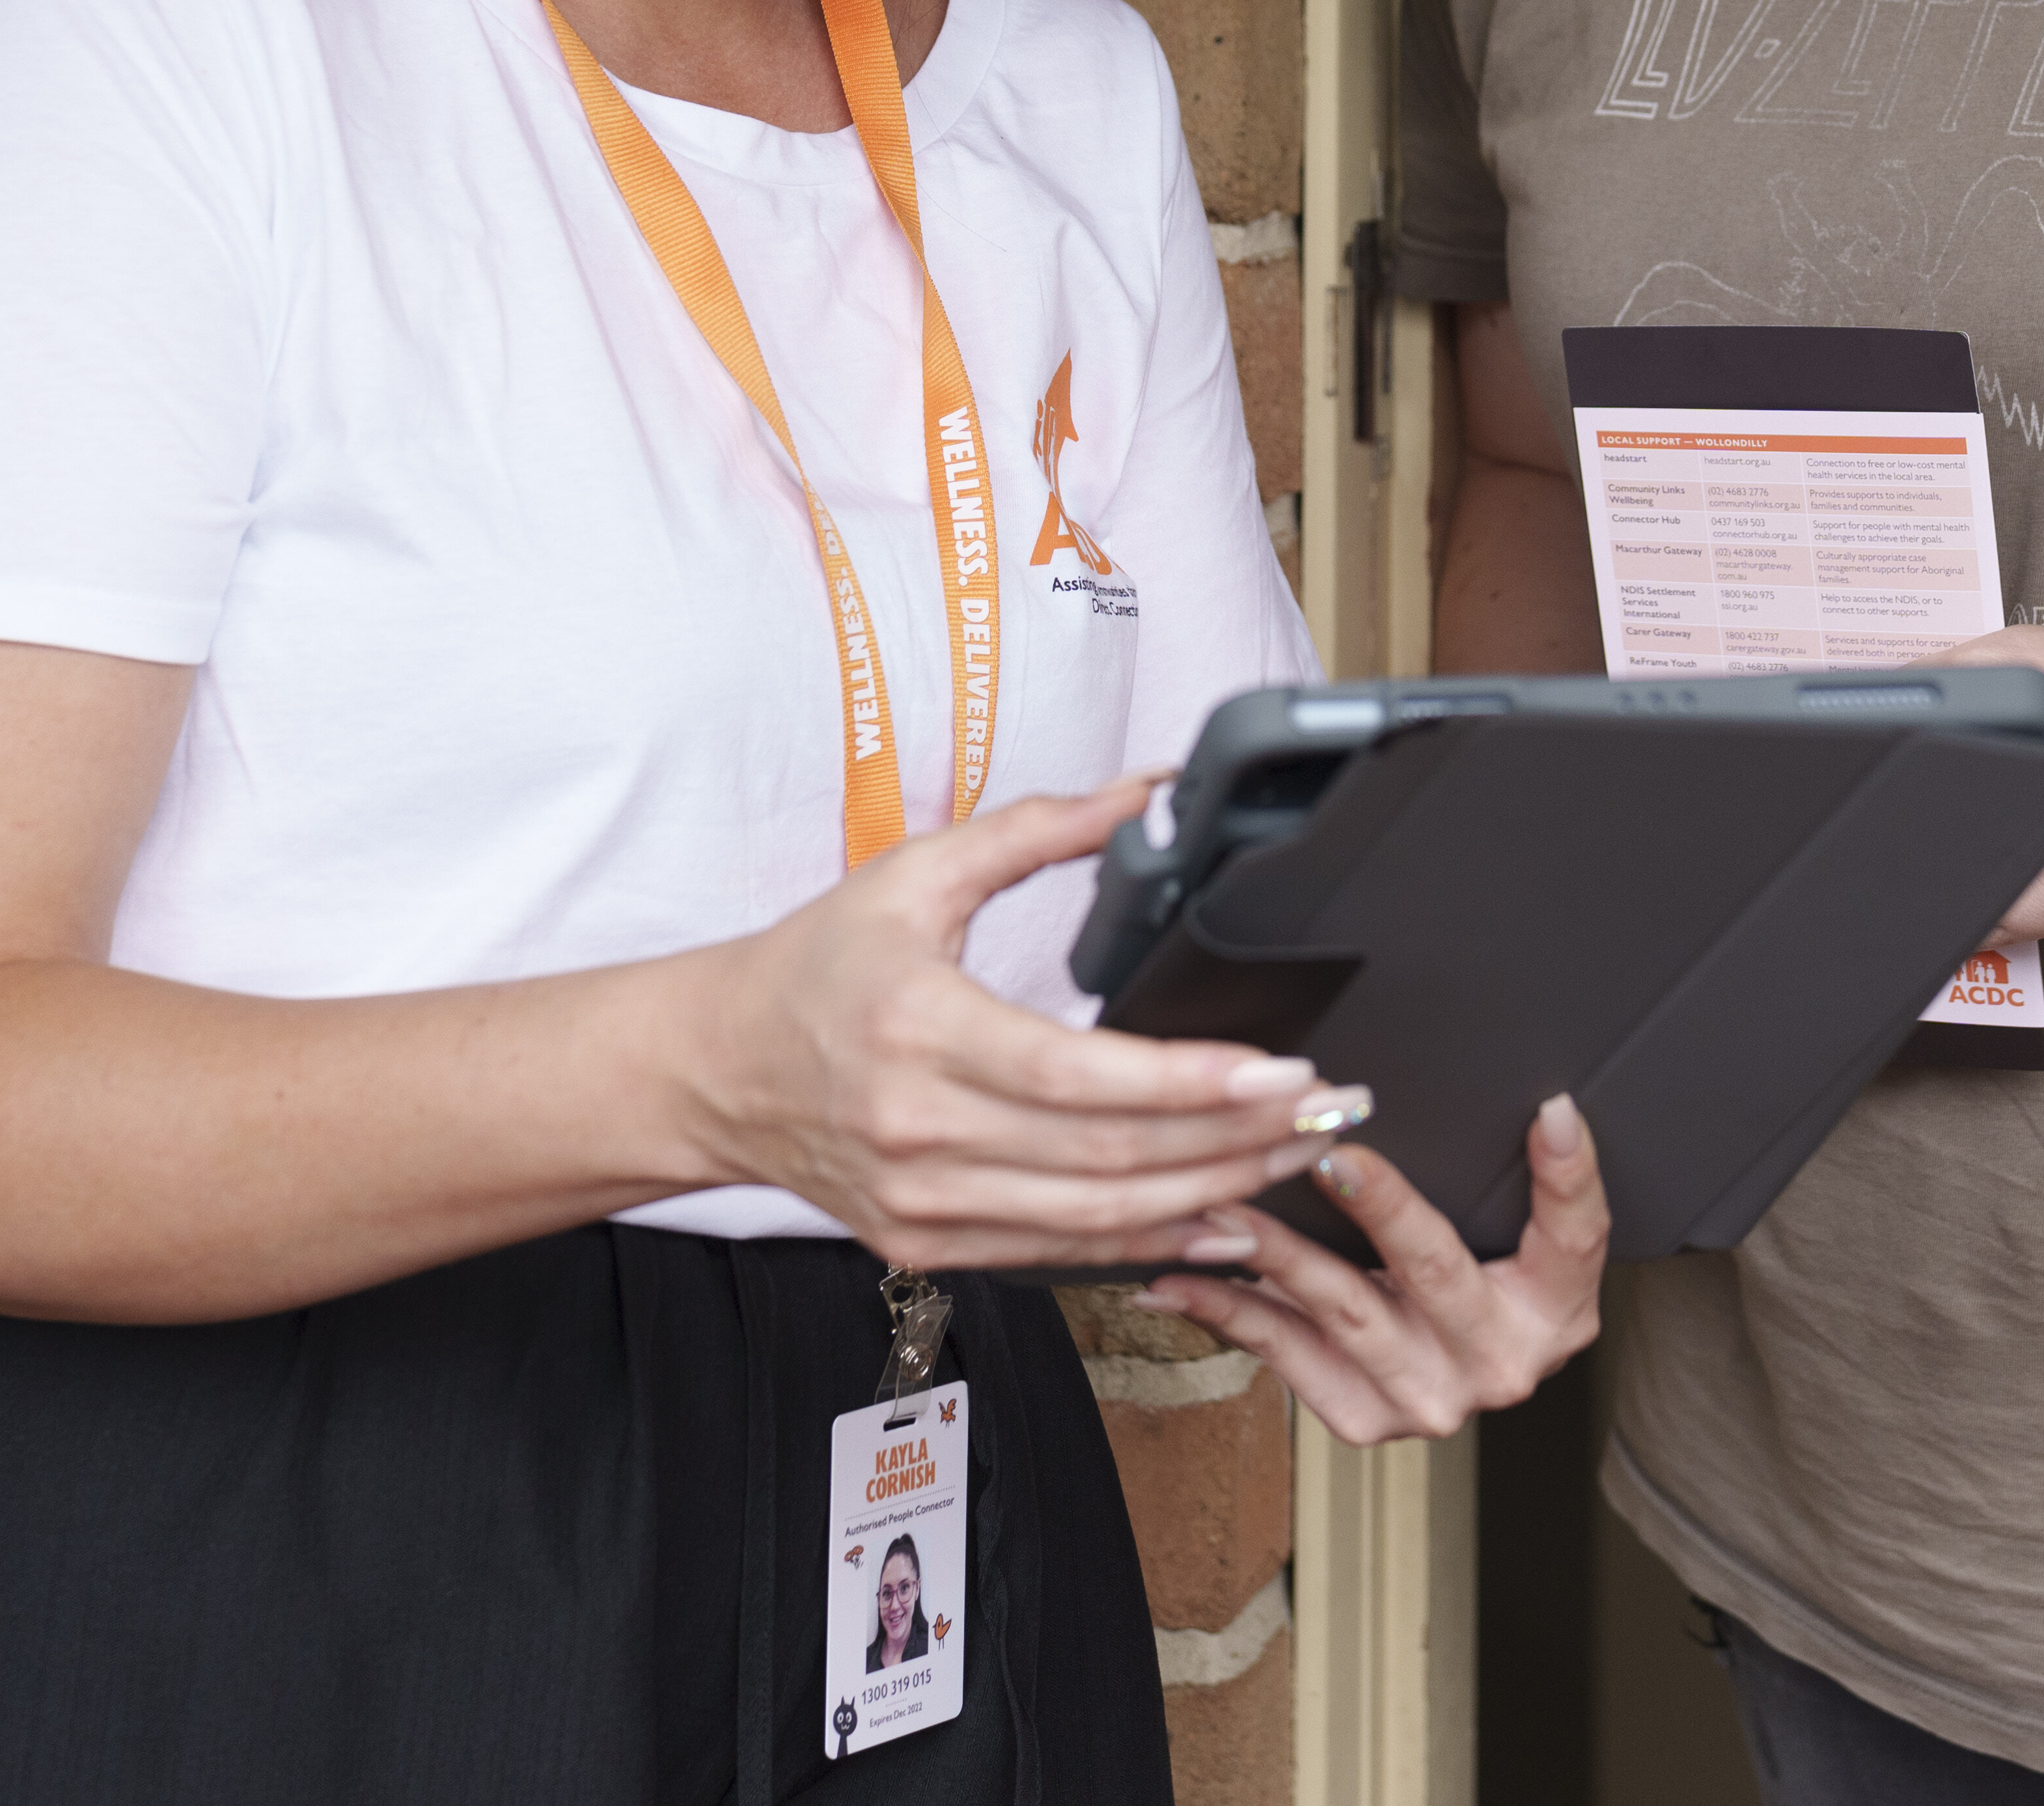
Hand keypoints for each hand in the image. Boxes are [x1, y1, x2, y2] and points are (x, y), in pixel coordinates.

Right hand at [688, 778, 1350, 1271]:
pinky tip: (1223, 1221)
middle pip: (1108, 1160)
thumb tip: (1146, 790)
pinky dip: (1151, 1243)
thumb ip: (1037, 831)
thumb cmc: (816, 965)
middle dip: (1236, 1142)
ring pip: (1097, 1223)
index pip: (1078, 1077)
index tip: (1280, 1070)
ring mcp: (924, 1204)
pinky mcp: (928, 1245)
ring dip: (1213, 1198)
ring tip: (1299, 1160)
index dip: (1189, 1083)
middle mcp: (920, 1131)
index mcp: (919, 1029)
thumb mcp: (915, 873)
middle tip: (1329, 1114)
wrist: (714, 1068)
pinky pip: (1060, 1254)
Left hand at [1138, 1096, 1610, 1443]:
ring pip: (1346, 1315)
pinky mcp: (1364, 1417)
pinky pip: (1289, 1356)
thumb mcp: (1526, 1232)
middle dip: (1381, 1209)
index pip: (1577, 1234)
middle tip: (1328, 1156)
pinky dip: (1232, 1310)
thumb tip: (1547, 1107)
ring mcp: (1429, 1400)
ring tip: (1227, 1208)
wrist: (1462, 1371)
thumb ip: (1536, 1178)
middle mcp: (1498, 1364)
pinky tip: (1184, 1279)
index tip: (1546, 1113)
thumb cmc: (1490, 1284)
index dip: (1565, 1174)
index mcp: (1558, 1310)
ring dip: (1277, 1254)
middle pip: (1436, 1273)